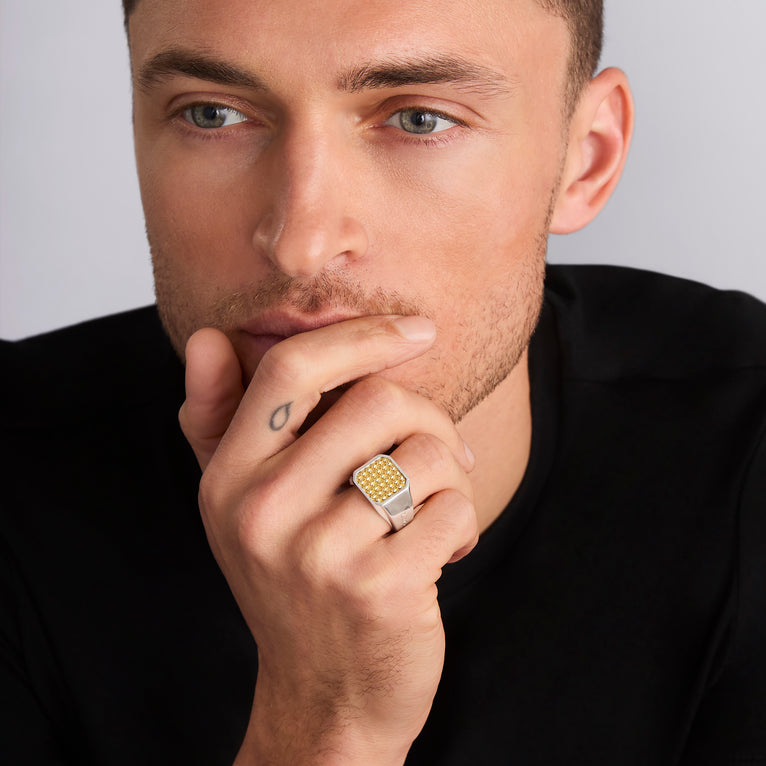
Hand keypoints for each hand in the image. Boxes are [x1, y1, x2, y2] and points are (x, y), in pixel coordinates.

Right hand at [180, 316, 477, 764]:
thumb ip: (220, 419)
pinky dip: (465, 521)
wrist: (326, 696)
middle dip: (429, 418)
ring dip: (450, 477)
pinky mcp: (380, 588)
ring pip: (426, 451)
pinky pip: (454, 506)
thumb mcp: (243, 504)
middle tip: (438, 455)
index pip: (291, 369)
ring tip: (431, 511)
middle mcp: (262, 511)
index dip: (361, 335)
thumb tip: (209, 337)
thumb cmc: (293, 581)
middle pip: (378, 400)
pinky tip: (443, 552)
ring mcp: (319, 553)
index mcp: (229, 478)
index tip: (416, 330)